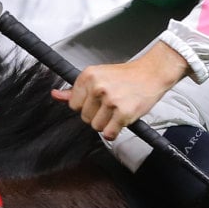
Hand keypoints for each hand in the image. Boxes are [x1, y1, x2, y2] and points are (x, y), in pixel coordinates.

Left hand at [52, 42, 189, 139]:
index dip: (85, 106)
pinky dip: (115, 131)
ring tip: (117, 110)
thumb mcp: (98, 77)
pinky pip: (109, 133)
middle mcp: (98, 87)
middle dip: (97, 115)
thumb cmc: (127, 76)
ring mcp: (111, 100)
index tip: (97, 101)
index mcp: (88, 76)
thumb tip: (56, 95)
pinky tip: (121, 119)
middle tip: (111, 104)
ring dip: (107, 123)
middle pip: (84, 118)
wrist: (152, 73)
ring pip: (96, 127)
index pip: (73, 105)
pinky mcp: (123, 113)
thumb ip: (76, 89)